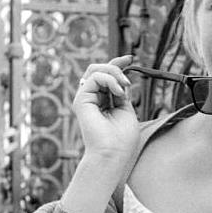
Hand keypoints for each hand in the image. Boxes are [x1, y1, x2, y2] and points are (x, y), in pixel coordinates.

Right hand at [72, 55, 139, 171]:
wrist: (114, 154)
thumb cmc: (122, 139)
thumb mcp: (126, 109)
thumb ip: (122, 92)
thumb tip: (124, 78)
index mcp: (102, 101)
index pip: (106, 75)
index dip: (117, 63)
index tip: (130, 57)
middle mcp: (91, 98)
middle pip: (98, 69)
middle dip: (115, 65)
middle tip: (128, 70)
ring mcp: (85, 99)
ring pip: (94, 70)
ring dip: (114, 73)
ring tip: (124, 87)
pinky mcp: (81, 101)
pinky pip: (93, 78)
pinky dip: (109, 80)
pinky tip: (118, 92)